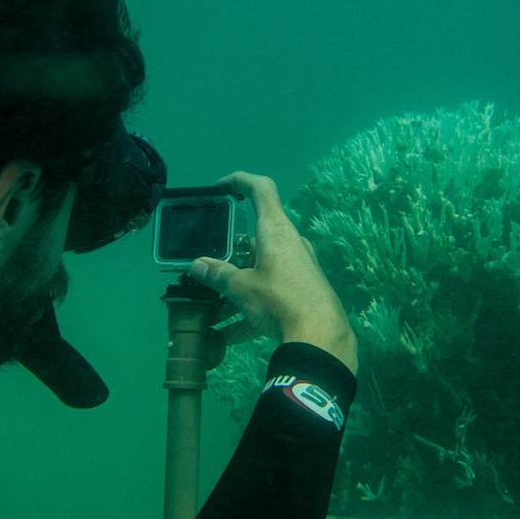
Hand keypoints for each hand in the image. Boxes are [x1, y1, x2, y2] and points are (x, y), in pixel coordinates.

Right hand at [188, 172, 357, 374]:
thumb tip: (198, 266)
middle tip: (206, 270)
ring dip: (234, 291)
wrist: (321, 337)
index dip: (240, 181)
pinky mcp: (302, 292)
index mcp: (275, 231)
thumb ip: (218, 275)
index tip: (221, 187)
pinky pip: (268, 296)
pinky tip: (226, 338)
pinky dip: (247, 312)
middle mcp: (289, 244)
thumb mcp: (242, 288)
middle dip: (228, 257)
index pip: (260, 189)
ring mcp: (298, 268)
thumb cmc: (280, 300)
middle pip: (254, 240)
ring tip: (210, 313)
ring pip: (259, 272)